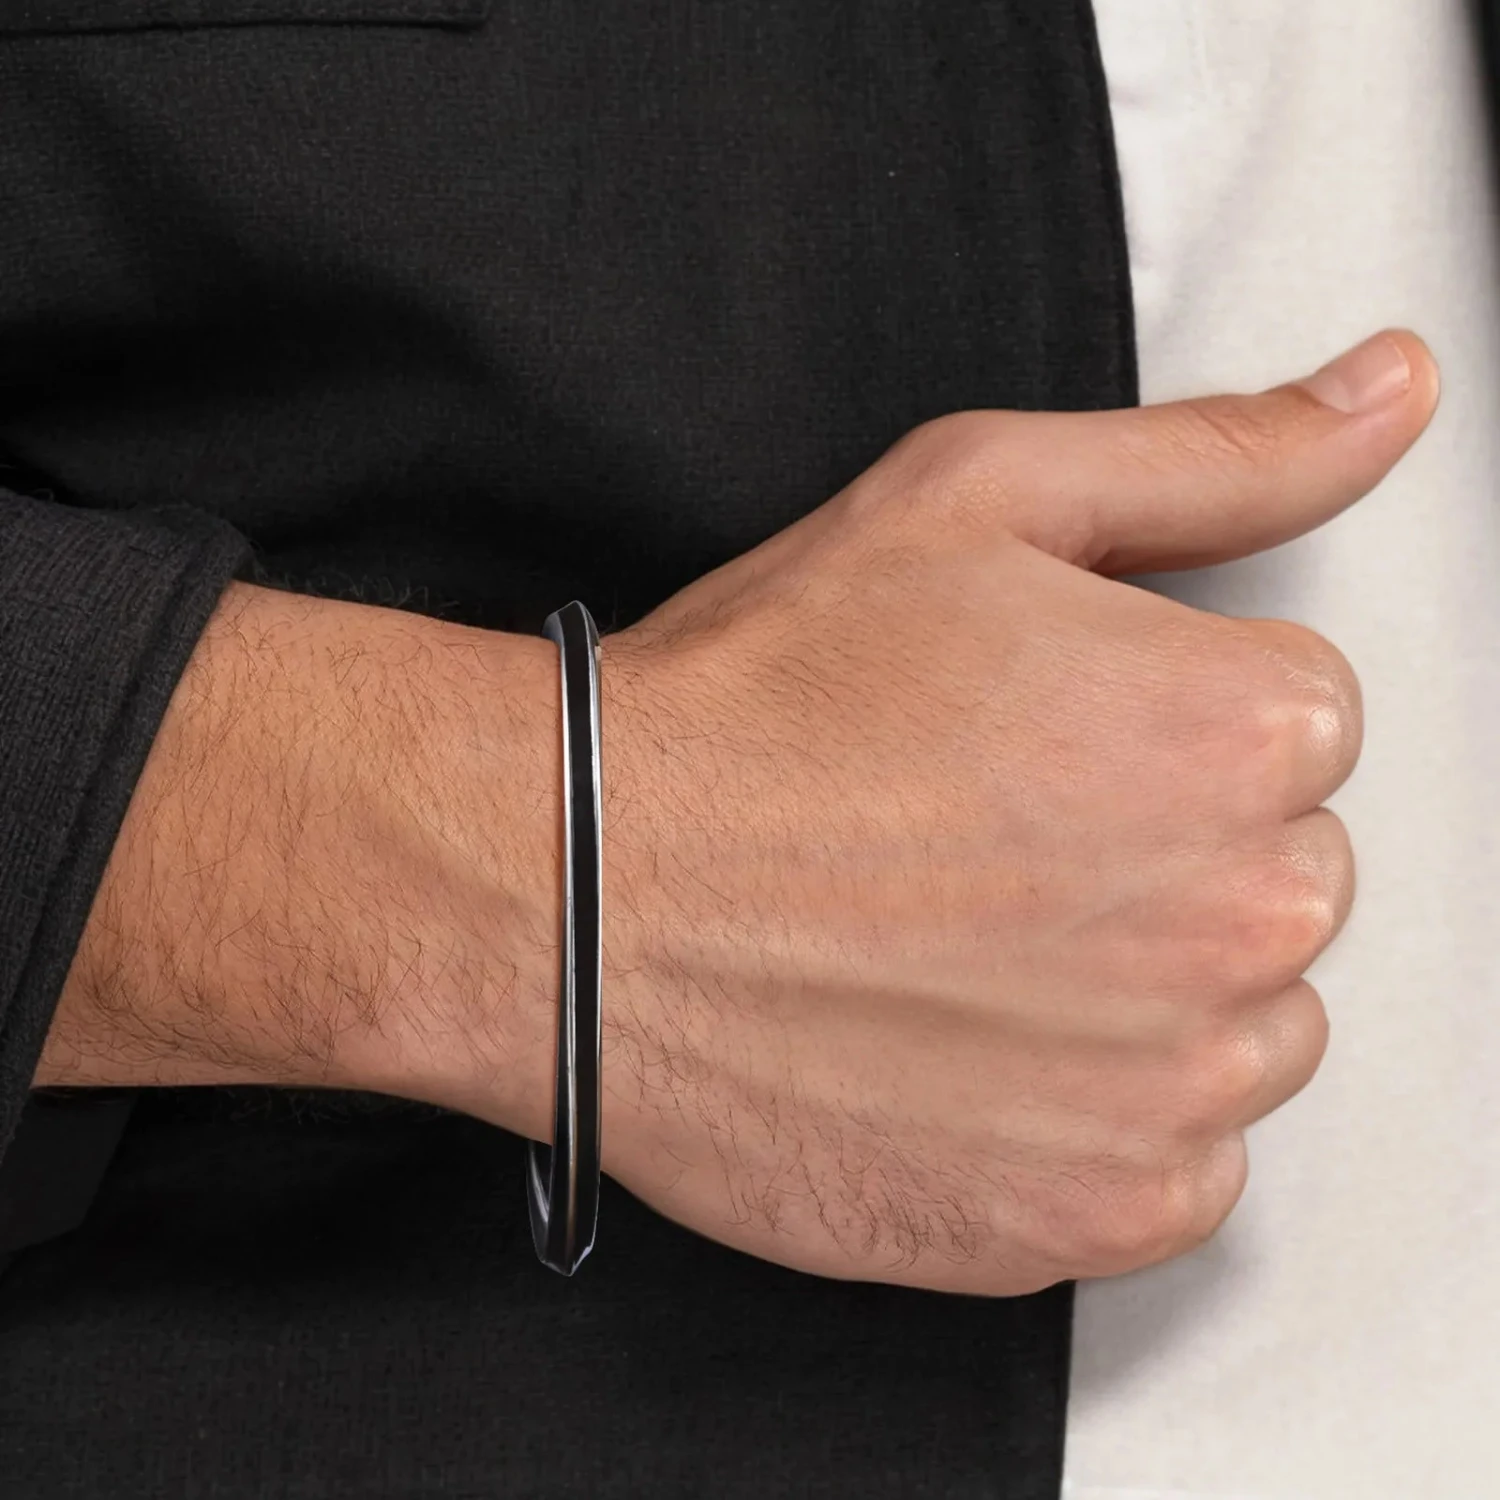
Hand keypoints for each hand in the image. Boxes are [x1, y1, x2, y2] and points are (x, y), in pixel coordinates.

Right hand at [578, 330, 1438, 1293]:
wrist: (584, 889)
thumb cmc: (758, 706)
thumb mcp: (981, 503)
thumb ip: (1221, 458)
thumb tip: (1387, 393)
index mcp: (1238, 731)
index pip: (1299, 724)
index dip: (1158, 719)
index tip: (1041, 738)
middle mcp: (1241, 920)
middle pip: (1278, 880)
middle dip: (1163, 855)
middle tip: (984, 841)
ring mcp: (1169, 1088)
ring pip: (1238, 1028)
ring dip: (1137, 996)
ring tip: (964, 949)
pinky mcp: (1095, 1214)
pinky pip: (1174, 1166)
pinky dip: (1091, 1124)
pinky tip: (966, 1052)